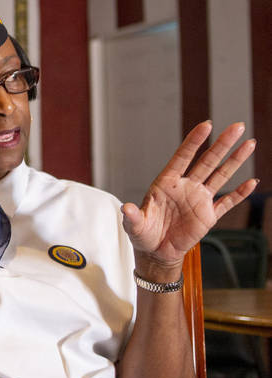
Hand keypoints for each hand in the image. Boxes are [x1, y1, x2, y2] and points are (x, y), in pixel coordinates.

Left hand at [122, 121, 256, 273]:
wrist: (156, 251)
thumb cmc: (143, 234)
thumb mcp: (134, 225)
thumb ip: (132, 216)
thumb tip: (126, 209)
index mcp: (166, 183)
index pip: (182, 158)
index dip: (194, 142)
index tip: (206, 126)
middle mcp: (185, 187)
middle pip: (207, 161)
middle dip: (222, 144)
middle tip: (237, 126)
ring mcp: (199, 200)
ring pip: (221, 176)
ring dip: (235, 160)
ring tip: (250, 144)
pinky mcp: (208, 216)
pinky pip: (227, 202)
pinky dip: (239, 193)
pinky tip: (252, 182)